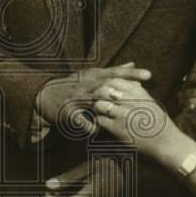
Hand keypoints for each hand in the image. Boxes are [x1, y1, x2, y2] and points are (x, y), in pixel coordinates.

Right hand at [36, 63, 150, 135]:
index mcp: (93, 75)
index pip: (115, 73)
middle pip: (108, 85)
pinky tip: (99, 133)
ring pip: (96, 102)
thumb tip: (133, 63)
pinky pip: (82, 122)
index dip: (132, 74)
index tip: (150, 75)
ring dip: (110, 108)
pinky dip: (91, 127)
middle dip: (125, 90)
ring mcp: (77, 99)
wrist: (45, 96)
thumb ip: (113, 71)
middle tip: (142, 96)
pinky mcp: (68, 113)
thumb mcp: (92, 74)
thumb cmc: (74, 85)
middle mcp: (86, 85)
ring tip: (125, 115)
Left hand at [91, 78, 176, 163]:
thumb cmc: (159, 122)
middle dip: (100, 95)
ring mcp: (124, 115)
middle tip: (98, 100)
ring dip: (99, 108)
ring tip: (102, 112)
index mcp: (139, 91)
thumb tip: (125, 82)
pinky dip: (100, 121)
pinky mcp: (119, 129)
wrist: (167, 143)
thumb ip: (136, 91)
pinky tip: (105, 123)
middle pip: (105, 90)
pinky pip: (101, 120)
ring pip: (101, 105)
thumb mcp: (149, 101)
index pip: (115, 80)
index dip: (107, 85)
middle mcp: (131, 100)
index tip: (105, 91)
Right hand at [178, 66, 195, 110]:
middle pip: (192, 91)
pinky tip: (193, 107)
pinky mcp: (184, 111)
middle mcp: (183, 92)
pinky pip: (185, 109)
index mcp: (188, 84)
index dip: (195, 79)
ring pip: (190, 100)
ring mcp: (182, 102)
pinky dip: (189, 108)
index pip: (190, 79)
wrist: (195, 108)